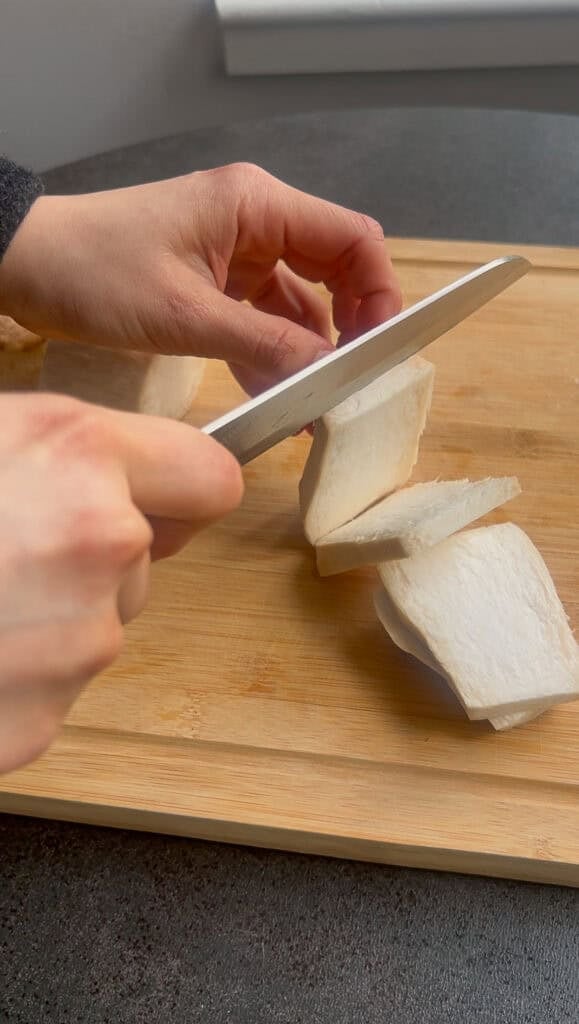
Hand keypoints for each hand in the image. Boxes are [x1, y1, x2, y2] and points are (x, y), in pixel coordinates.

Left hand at [0, 163, 401, 394]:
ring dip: (310, 353)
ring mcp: (236, 255)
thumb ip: (265, 346)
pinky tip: (280, 398)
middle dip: (350, 328)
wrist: (25, 267)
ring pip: (300, 304)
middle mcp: (255, 224)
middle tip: (354, 382)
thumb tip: (327, 377)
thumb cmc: (93, 272)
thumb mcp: (185, 316)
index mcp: (255, 206)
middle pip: (335, 271)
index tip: (380, 350)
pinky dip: (274, 358)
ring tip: (318, 407)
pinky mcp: (216, 285)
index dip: (379, 293)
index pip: (351, 240)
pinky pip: (264, 322)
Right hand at [0, 392, 241, 772]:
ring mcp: (80, 644)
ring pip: (99, 625)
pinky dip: (21, 677)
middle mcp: (103, 548)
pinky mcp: (42, 722)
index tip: (158, 498)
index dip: (178, 489)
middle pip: (146, 558)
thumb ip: (74, 450)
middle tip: (10, 552)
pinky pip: (56, 688)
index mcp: (80, 458)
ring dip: (54, 620)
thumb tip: (126, 476)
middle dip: (95, 558)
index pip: (212, 476)